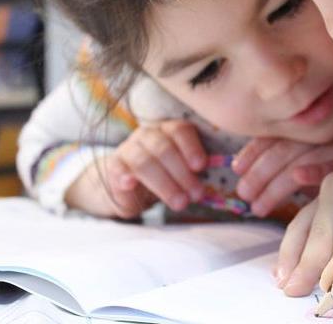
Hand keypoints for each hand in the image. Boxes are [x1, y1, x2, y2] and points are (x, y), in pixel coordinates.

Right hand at [66, 120, 206, 217]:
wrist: (130, 186)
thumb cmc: (165, 175)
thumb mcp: (183, 170)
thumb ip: (197, 169)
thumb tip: (218, 176)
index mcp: (169, 130)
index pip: (180, 130)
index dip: (191, 147)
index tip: (201, 167)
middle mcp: (148, 134)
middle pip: (164, 148)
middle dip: (182, 173)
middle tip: (196, 194)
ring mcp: (129, 148)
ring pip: (144, 161)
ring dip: (164, 184)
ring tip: (180, 203)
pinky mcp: (114, 166)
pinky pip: (118, 169)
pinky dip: (125, 176)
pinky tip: (131, 184)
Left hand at [233, 136, 332, 216]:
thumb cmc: (332, 174)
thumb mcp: (303, 164)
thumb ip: (276, 162)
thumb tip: (236, 164)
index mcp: (308, 130)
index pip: (275, 135)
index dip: (253, 150)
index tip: (236, 169)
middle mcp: (322, 134)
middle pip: (284, 148)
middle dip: (259, 172)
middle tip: (244, 194)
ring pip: (299, 159)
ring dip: (275, 184)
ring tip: (257, 207)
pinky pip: (330, 167)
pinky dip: (312, 170)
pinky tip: (298, 177)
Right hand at [274, 127, 332, 295]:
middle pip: (321, 236)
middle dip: (310, 268)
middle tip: (298, 294)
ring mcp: (326, 190)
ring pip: (304, 230)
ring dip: (293, 259)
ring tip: (285, 286)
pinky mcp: (323, 196)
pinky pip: (302, 223)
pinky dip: (292, 247)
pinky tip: (282, 268)